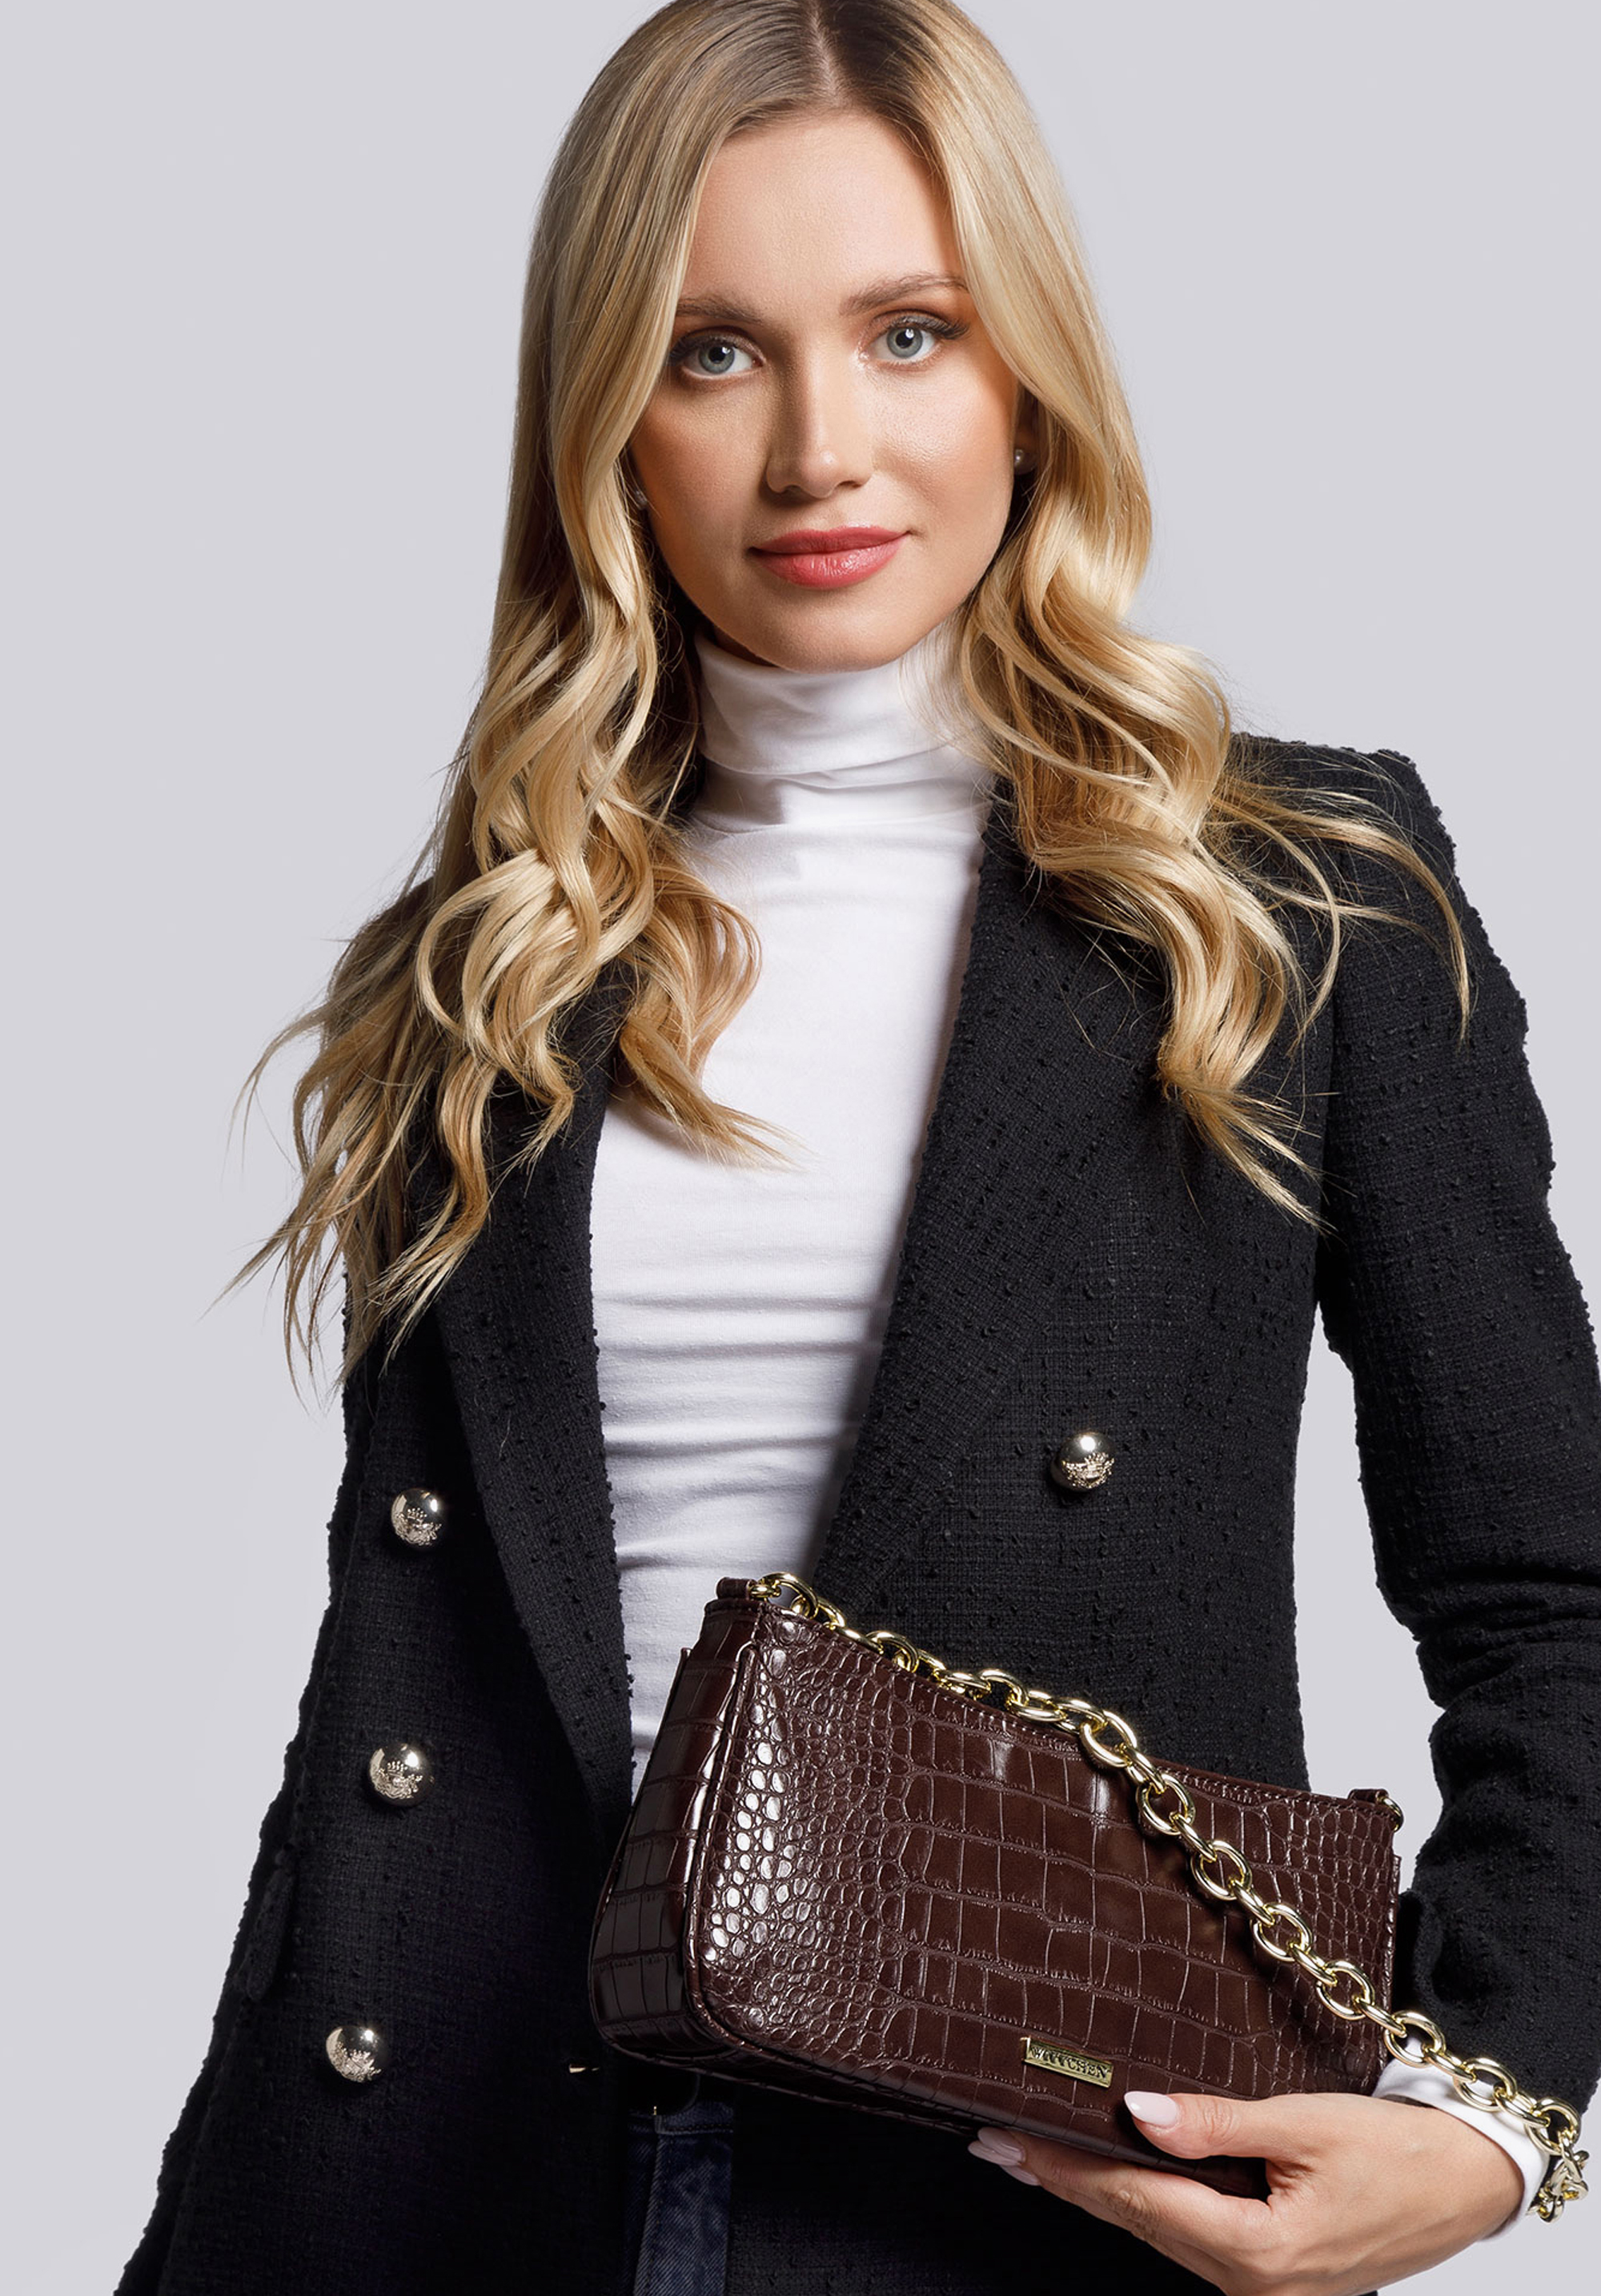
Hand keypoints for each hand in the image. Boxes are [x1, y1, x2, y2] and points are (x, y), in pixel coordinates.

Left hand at [967, 2090, 1526, 2293]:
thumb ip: (1217, 2123)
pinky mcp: (1271, 2271)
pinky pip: (1191, 2235)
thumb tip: (1137, 2113)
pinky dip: (1144, 2202)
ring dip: (1098, 2193)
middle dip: (1065, 2181)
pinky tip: (1113, 2179)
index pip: (1137, 2200)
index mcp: (1258, 2252)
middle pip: (1138, 2221)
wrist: (1466, 2183)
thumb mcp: (1305, 2123)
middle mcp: (1251, 2283)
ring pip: (1159, 2232)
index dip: (1068, 2167)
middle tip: (995, 2144)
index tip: (1010, 2138)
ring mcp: (1260, 2285)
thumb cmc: (1399, 2152)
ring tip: (1034, 2156)